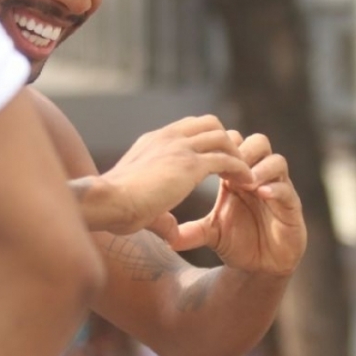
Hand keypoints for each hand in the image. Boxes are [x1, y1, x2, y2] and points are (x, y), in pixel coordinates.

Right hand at [89, 115, 254, 237]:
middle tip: (236, 165)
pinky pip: (227, 159)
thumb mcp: (139, 205)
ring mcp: (178, 147)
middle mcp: (167, 138)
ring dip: (237, 154)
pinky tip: (248, 184)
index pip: (187, 128)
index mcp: (152, 142)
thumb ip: (160, 215)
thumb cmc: (113, 208)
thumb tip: (172, 232)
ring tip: (246, 175)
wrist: (107, 203)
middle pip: (209, 123)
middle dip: (227, 141)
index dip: (207, 141)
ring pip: (222, 137)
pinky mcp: (190, 164)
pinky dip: (241, 169)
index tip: (218, 161)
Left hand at [170, 133, 306, 276]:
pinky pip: (287, 190)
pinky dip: (275, 189)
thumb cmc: (238, 243)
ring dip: (260, 166)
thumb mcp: (210, 233)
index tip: (207, 157)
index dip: (224, 147)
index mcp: (239, 176)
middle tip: (228, 163)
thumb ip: (191, 230)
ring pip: (277, 161)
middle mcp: (260, 177)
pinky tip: (261, 194)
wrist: (260, 267)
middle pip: (258, 143)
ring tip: (245, 181)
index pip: (235, 145)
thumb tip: (166, 235)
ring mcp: (278, 190)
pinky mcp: (292, 207)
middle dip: (244, 150)